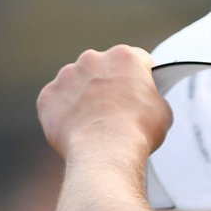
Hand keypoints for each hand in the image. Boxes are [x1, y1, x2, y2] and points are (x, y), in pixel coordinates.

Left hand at [37, 45, 172, 163]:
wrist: (105, 153)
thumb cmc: (137, 132)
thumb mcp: (162, 111)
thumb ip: (152, 96)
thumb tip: (146, 101)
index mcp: (124, 57)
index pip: (134, 60)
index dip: (138, 76)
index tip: (138, 88)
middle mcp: (92, 59)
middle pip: (101, 68)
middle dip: (106, 85)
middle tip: (113, 109)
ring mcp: (66, 76)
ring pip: (75, 83)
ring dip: (82, 97)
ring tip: (91, 122)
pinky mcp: (48, 96)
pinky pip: (55, 102)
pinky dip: (62, 113)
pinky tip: (74, 128)